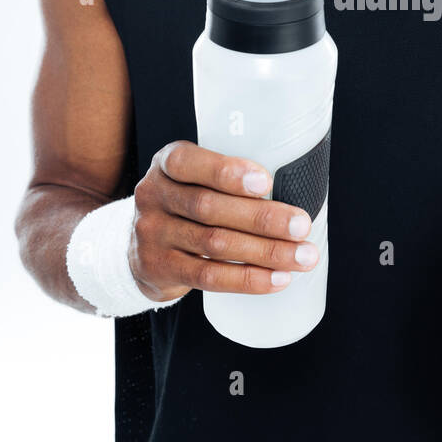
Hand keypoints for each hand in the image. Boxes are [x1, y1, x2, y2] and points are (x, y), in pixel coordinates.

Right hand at [128, 139, 318, 302]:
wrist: (139, 249)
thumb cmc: (186, 205)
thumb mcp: (195, 180)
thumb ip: (228, 180)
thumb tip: (294, 192)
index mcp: (166, 164)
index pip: (188, 162)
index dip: (227, 172)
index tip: (266, 183)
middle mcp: (153, 195)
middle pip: (209, 207)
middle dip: (263, 218)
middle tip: (302, 226)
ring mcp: (152, 234)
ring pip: (214, 243)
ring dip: (265, 251)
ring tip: (302, 257)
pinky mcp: (158, 269)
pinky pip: (208, 277)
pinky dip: (247, 279)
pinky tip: (277, 279)